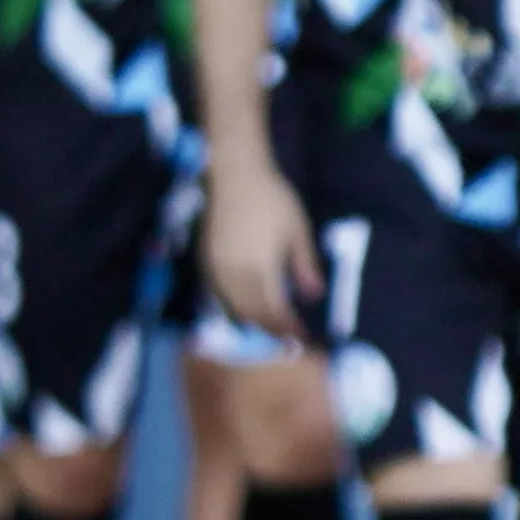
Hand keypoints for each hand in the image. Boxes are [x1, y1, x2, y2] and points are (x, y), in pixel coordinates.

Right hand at [198, 158, 318, 341]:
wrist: (235, 177)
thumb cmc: (273, 200)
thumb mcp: (297, 232)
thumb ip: (304, 266)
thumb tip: (313, 296)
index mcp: (259, 267)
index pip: (273, 309)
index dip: (287, 327)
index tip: (302, 338)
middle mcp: (233, 273)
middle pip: (250, 313)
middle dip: (270, 330)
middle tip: (287, 342)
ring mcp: (215, 268)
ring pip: (232, 307)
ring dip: (251, 322)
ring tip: (270, 329)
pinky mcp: (206, 260)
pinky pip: (218, 294)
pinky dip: (234, 307)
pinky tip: (246, 310)